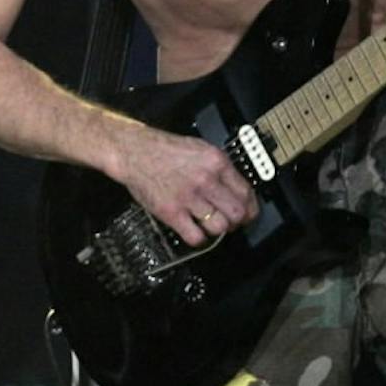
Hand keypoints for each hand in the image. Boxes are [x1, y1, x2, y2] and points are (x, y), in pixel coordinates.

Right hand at [115, 126, 258, 247]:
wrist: (133, 152)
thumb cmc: (163, 149)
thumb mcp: (199, 148)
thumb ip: (219, 167)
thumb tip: (235, 187)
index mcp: (215, 161)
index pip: (246, 192)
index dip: (251, 207)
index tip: (249, 212)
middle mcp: (205, 180)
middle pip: (237, 213)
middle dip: (237, 221)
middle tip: (231, 221)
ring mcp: (189, 197)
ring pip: (220, 227)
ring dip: (218, 228)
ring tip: (210, 223)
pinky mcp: (172, 212)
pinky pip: (196, 237)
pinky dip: (198, 237)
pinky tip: (194, 228)